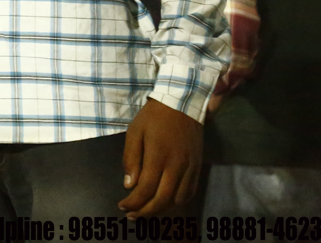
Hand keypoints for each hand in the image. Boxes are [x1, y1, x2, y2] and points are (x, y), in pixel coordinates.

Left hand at [120, 98, 201, 217]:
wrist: (182, 104)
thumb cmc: (153, 118)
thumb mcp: (134, 132)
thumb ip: (131, 159)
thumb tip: (129, 185)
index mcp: (158, 156)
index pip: (146, 189)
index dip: (133, 202)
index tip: (122, 206)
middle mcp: (177, 166)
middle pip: (163, 200)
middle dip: (146, 212)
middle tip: (132, 216)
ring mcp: (190, 168)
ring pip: (178, 200)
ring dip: (162, 210)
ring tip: (146, 212)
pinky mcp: (198, 168)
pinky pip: (189, 193)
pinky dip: (177, 203)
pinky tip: (165, 204)